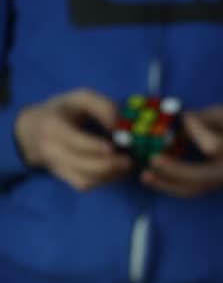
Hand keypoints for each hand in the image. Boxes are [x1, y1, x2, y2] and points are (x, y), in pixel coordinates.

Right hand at [15, 89, 130, 190]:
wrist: (33, 131)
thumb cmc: (64, 111)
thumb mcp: (80, 98)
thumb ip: (102, 106)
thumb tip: (119, 125)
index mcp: (53, 127)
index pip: (74, 141)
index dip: (94, 146)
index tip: (112, 147)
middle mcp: (52, 150)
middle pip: (81, 164)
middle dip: (108, 164)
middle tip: (129, 160)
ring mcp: (58, 167)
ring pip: (84, 179)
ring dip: (110, 174)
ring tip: (127, 164)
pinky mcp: (65, 177)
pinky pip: (85, 184)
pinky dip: (104, 180)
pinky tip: (117, 170)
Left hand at [141, 105, 222, 197]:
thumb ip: (204, 119)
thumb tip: (179, 122)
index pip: (214, 146)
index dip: (198, 132)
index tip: (186, 117)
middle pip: (200, 176)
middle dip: (174, 170)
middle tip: (153, 159)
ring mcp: (222, 182)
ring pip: (192, 189)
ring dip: (166, 184)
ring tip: (145, 176)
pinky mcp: (212, 186)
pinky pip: (189, 190)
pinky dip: (169, 185)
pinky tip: (153, 178)